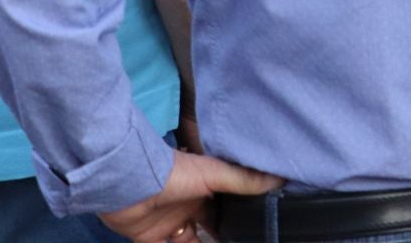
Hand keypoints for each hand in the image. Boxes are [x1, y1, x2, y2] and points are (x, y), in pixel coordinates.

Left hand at [99, 151, 281, 242]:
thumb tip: (281, 180)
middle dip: (224, 234)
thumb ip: (244, 179)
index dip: (240, 214)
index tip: (257, 225)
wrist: (129, 184)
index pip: (228, 203)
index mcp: (206, 188)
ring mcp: (169, 223)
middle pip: (211, 225)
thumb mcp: (215, 174)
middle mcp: (190, 205)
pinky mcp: (149, 239)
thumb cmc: (176, 174)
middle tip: (242, 240)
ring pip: (191, 241)